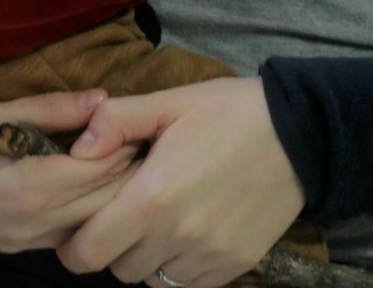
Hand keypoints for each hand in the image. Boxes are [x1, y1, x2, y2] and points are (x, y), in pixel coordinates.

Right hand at [0, 89, 140, 253]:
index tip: (139, 121)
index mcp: (33, 185)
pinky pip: (65, 233)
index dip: (126, 144)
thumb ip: (53, 108)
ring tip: (116, 158)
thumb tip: (103, 97)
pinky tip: (85, 184)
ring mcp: (26, 241)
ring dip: (109, 194)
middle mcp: (36, 222)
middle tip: (138, 138)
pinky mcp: (16, 247)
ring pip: (89, 224)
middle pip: (105, 203)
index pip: (102, 170)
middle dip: (126, 171)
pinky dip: (85, 211)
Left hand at [57, 77, 304, 286]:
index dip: (73, 246)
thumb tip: (76, 149)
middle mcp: (177, 235)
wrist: (299, 134)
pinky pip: (189, 284)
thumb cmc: (227, 111)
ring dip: (146, 258)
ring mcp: (208, 256)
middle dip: (112, 246)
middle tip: (123, 213)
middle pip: (119, 270)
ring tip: (157, 219)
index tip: (77, 229)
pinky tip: (187, 231)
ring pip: (153, 280)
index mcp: (153, 196)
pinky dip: (179, 266)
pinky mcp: (234, 265)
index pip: (89, 251)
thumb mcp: (169, 101)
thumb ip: (116, 121)